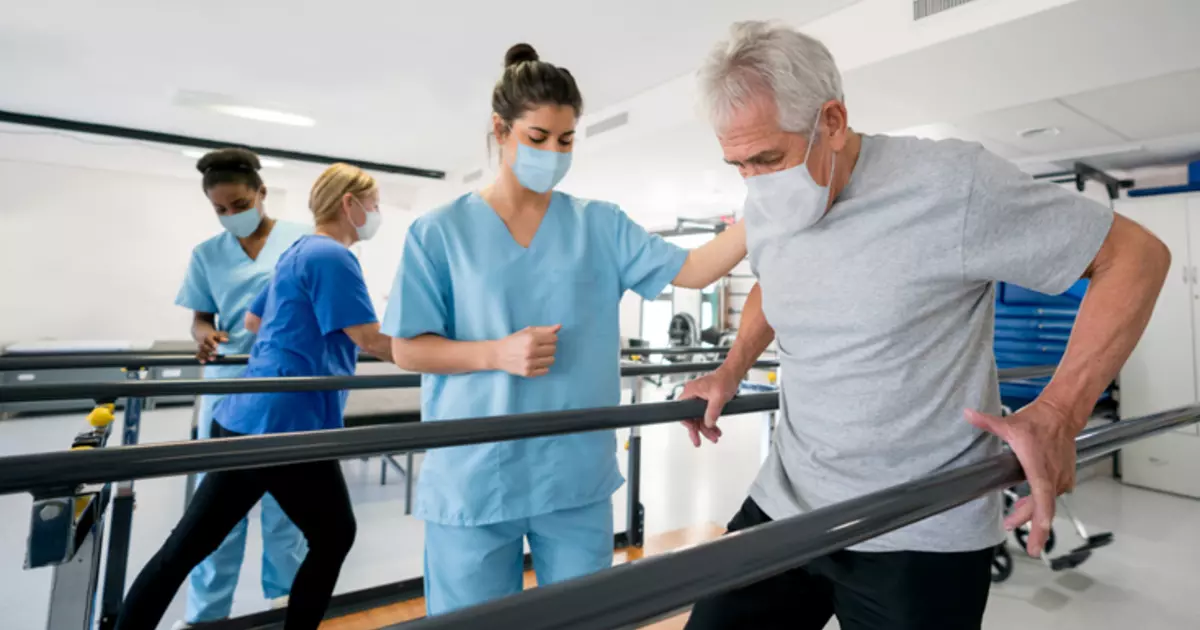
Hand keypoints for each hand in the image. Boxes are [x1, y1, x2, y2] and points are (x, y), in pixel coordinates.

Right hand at [196, 331, 227, 363]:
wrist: (202, 333)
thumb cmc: (213, 335)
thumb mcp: (218, 333)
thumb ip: (222, 336)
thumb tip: (226, 340)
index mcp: (208, 336)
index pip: (209, 339)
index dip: (212, 343)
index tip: (216, 346)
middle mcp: (203, 342)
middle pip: (204, 346)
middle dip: (209, 350)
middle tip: (215, 353)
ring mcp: (201, 347)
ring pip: (201, 351)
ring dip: (206, 355)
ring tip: (212, 359)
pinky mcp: (199, 351)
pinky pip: (198, 355)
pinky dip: (200, 358)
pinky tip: (203, 362)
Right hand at [493, 325, 559, 376]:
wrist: (497, 355)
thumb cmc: (513, 341)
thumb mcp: (527, 332)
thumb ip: (544, 329)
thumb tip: (559, 326)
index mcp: (531, 339)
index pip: (553, 338)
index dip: (550, 338)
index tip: (543, 339)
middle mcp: (530, 351)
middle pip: (553, 349)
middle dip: (548, 347)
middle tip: (539, 347)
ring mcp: (529, 363)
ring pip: (551, 360)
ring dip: (547, 357)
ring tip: (537, 355)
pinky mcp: (528, 373)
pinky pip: (546, 370)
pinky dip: (543, 366)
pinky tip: (535, 362)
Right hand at [679, 368, 740, 446]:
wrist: (732, 374)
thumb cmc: (724, 379)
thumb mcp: (718, 397)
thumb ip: (712, 412)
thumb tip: (708, 423)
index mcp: (690, 391)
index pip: (683, 411)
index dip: (688, 423)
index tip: (693, 431)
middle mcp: (692, 395)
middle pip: (691, 417)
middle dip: (698, 430)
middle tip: (699, 441)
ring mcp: (698, 398)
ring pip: (699, 418)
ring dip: (706, 429)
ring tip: (714, 436)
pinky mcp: (705, 401)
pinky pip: (705, 415)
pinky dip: (710, 423)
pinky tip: (715, 429)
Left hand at [965, 399, 1081, 557]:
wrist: (1061, 415)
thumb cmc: (1038, 422)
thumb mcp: (1009, 424)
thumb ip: (987, 422)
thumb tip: (967, 414)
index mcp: (1038, 467)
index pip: (1042, 497)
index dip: (1040, 517)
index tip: (1039, 535)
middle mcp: (1052, 476)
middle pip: (1042, 508)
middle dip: (1034, 528)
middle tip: (1023, 542)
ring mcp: (1061, 478)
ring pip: (1047, 503)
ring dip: (1032, 512)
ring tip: (1014, 518)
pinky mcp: (1065, 478)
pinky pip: (1052, 496)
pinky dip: (1041, 501)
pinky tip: (1029, 502)